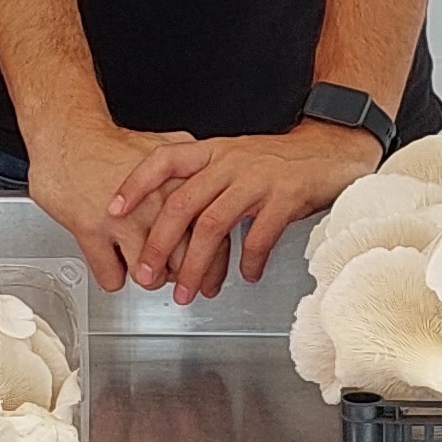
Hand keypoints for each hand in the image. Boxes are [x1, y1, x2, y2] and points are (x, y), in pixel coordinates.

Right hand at [27, 121, 197, 293]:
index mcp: (178, 183)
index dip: (213, 263)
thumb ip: (188, 167)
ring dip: (146, 278)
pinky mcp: (92, 230)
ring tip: (141, 268)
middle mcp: (156, 202)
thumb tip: (208, 184)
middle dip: (182, 279)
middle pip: (184, 262)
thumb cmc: (108, 144)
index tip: (209, 275)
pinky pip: (112, 277)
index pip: (211, 235)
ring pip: (149, 276)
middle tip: (176, 280)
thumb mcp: (160, 149)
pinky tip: (111, 263)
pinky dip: (111, 276)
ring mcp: (124, 218)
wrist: (66, 134)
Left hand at [112, 121, 381, 303]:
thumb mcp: (233, 160)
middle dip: (159, 243)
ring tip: (187, 292)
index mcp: (213, 152)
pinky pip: (259, 237)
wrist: (328, 149)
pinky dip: (249, 262)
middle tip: (145, 275)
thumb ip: (204, 182)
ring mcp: (257, 179)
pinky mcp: (285, 197)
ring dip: (196, 265)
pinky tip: (246, 278)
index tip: (113, 209)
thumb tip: (168, 219)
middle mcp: (230, 162)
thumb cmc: (276, 161)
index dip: (135, 183)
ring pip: (214, 225)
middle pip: (182, 202)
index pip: (164, 160)